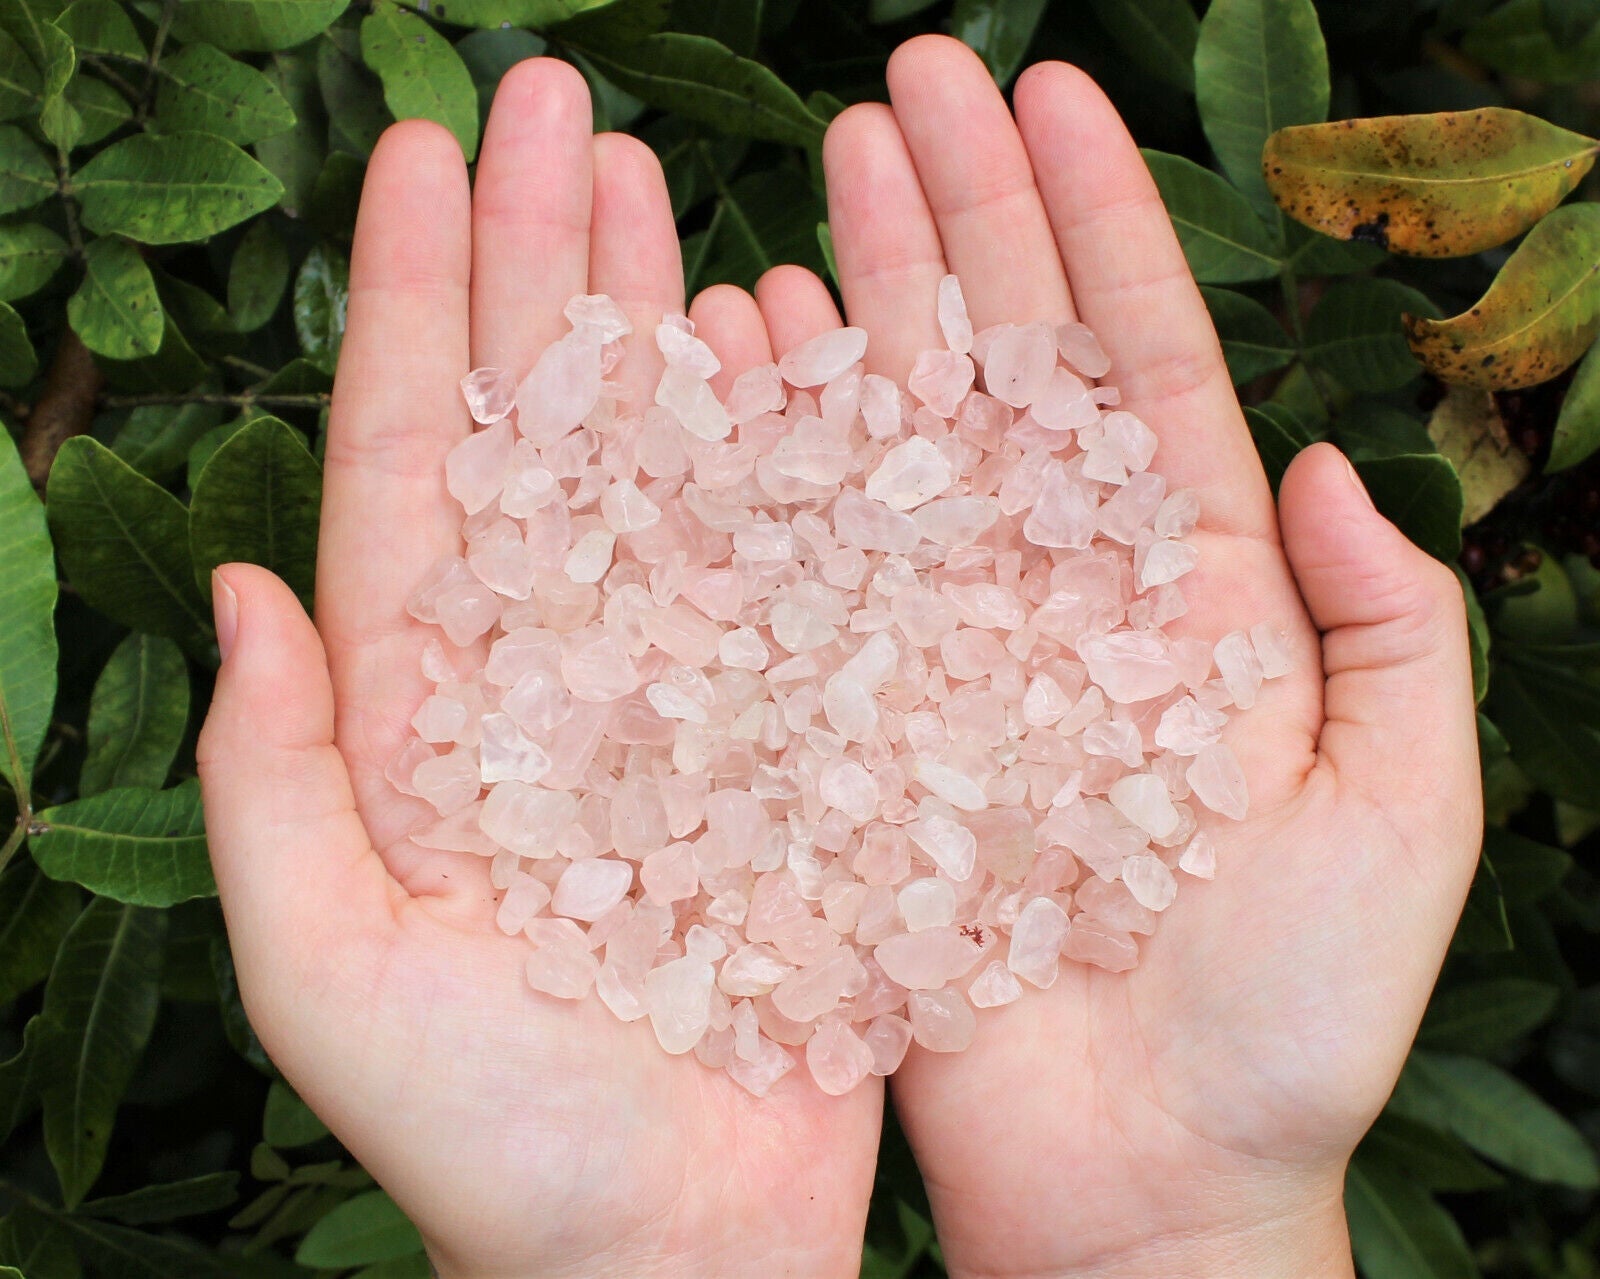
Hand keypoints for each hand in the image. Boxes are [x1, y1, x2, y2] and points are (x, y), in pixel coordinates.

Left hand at [197, 61, 881, 1278]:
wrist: (680, 1243)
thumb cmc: (500, 1140)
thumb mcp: (337, 977)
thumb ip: (275, 787)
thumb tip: (240, 587)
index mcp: (434, 697)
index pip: (415, 456)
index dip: (413, 299)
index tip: (425, 149)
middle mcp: (557, 658)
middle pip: (540, 418)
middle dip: (538, 255)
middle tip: (554, 102)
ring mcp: (684, 675)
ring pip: (669, 458)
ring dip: (661, 313)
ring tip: (660, 177)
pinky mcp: (792, 717)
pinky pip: (792, 551)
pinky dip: (790, 437)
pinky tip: (789, 332)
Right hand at [825, 38, 1479, 1278]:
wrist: (1137, 1175)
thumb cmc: (1284, 1022)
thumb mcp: (1397, 818)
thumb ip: (1388, 634)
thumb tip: (1337, 459)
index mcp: (1191, 597)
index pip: (1137, 370)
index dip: (1094, 229)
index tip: (1045, 97)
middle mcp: (1059, 594)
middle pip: (1007, 367)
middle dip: (967, 214)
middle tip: (912, 77)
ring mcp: (946, 646)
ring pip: (900, 437)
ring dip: (869, 295)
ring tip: (830, 165)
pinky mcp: (859, 717)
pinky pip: (813, 558)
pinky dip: (783, 447)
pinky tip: (754, 342)